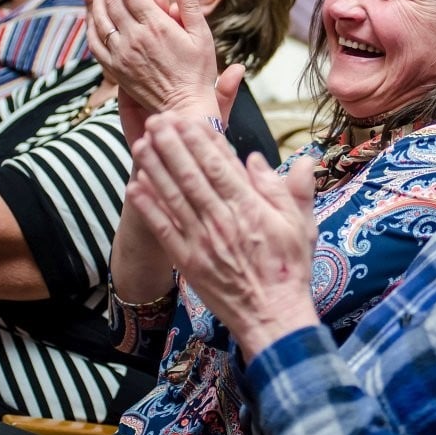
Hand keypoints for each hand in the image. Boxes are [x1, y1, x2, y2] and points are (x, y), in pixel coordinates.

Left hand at [88, 0, 239, 121]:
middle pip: (112, 2)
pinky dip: (91, 27)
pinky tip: (93, 19)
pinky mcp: (116, 70)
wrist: (185, 105)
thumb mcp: (202, 36)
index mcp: (157, 26)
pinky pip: (95, 44)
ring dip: (97, 2)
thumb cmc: (198, 72)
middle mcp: (135, 38)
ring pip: (100, 20)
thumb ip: (190, 6)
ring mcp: (122, 54)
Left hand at [126, 112, 319, 360]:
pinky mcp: (188, 261)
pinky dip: (148, 206)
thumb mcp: (301, 224)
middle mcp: (222, 220)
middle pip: (191, 175)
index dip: (201, 140)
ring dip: (154, 167)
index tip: (187, 118)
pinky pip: (163, 228)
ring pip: (173, 196)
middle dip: (172, 144)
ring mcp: (202, 241)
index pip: (220, 166)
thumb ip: (287, 188)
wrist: (273, 315)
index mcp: (250, 208)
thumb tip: (260, 158)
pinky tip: (134, 186)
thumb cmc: (289, 269)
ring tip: (141, 143)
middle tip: (157, 119)